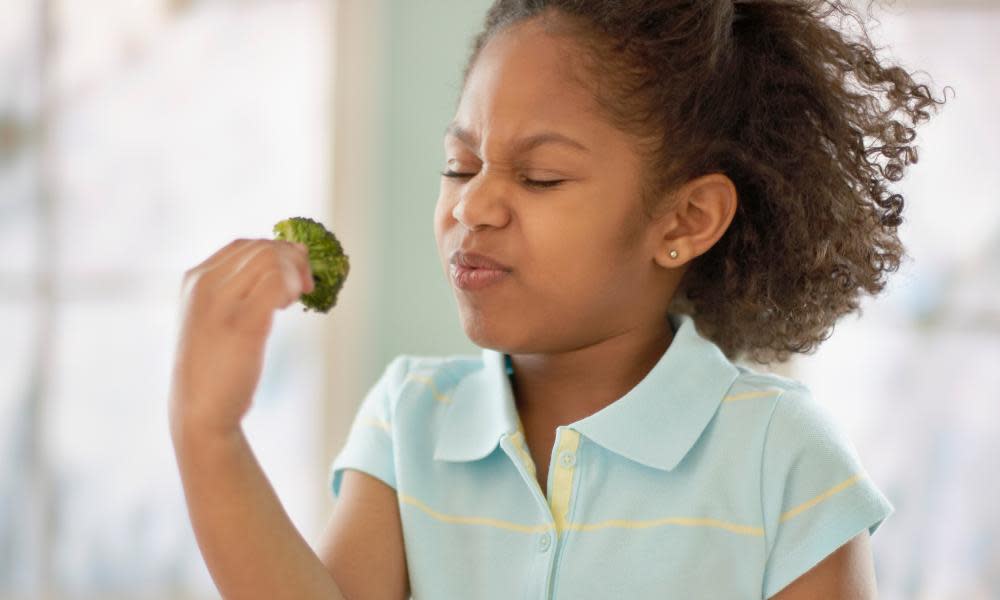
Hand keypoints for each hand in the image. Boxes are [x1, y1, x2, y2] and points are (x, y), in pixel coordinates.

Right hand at [168, 238, 314, 437]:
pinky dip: (291, 288)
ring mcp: (220, 302)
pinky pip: (276, 283)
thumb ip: (238, 289)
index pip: (245, 245)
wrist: (199, 412)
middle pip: (262, 248)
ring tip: (294, 301)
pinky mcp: (241, 323)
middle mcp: (204, 284)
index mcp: (195, 279)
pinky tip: (289, 307)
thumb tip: (290, 257)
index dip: (278, 254)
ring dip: (294, 275)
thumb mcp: (215, 318)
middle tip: (305, 288)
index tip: (293, 278)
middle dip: (293, 262)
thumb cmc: (215, 367)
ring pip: (271, 259)